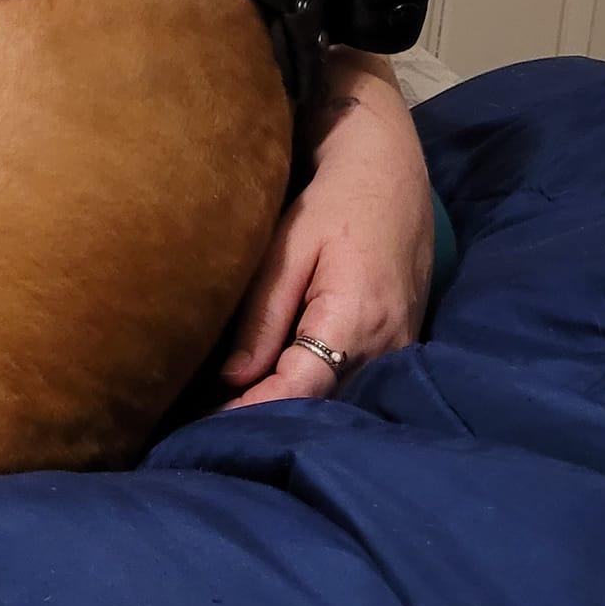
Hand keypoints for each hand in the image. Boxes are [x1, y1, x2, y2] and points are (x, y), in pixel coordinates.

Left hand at [218, 53, 434, 407]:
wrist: (390, 173)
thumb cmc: (334, 201)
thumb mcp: (289, 247)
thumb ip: (264, 315)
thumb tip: (232, 378)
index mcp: (356, 318)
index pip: (301, 390)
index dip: (253, 414)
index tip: (205, 429)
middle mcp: (387, 346)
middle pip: (322, 406)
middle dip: (267, 421)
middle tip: (204, 432)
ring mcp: (400, 350)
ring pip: (339, 401)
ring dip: (291, 413)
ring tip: (227, 421)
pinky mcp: (400, 347)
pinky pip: (353, 384)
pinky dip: (315, 395)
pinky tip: (272, 394)